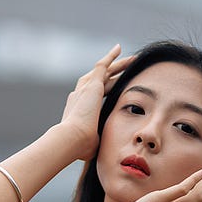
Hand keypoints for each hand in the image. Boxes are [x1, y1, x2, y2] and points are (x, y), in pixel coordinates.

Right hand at [58, 45, 135, 160]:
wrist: (72, 138)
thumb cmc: (80, 146)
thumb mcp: (92, 143)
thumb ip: (98, 142)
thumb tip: (104, 152)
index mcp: (80, 108)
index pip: (95, 96)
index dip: (105, 90)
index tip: (114, 87)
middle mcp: (80, 95)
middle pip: (100, 80)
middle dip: (113, 74)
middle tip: (125, 69)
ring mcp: (85, 88)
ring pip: (104, 71)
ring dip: (117, 64)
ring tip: (130, 59)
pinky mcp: (91, 84)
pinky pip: (102, 66)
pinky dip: (110, 57)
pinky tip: (119, 49)